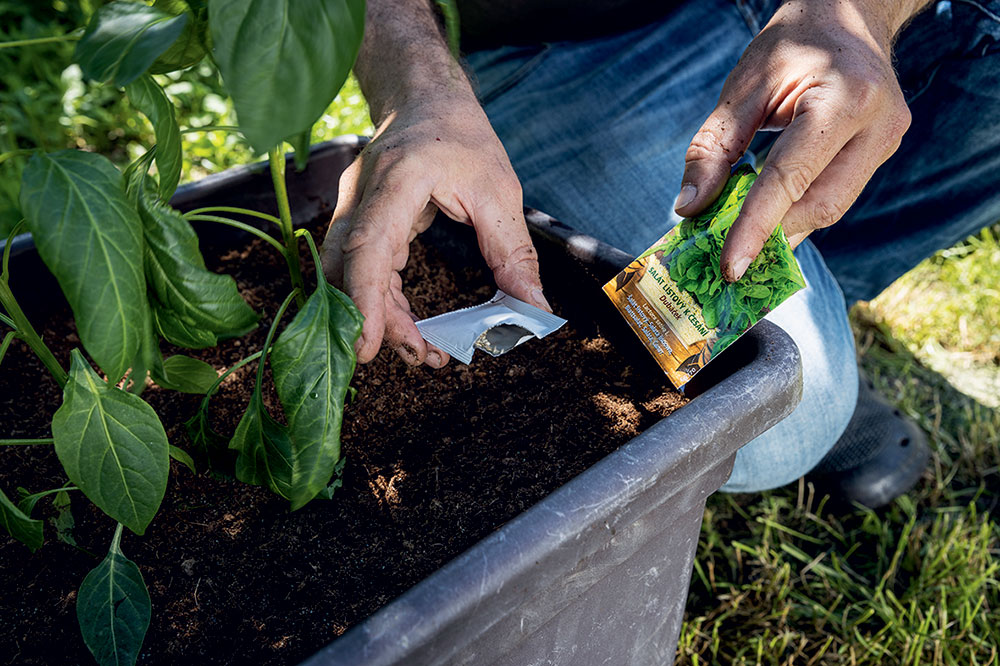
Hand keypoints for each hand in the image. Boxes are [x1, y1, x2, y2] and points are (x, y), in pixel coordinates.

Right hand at [322, 95, 548, 367]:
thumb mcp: (499, 191)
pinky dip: (382, 301)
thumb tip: (534, 310)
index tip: (369, 344)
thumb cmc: (461, 135)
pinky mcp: (360, 221)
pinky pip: (361, 269)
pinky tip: (411, 324)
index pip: (368, 247)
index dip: (366, 300)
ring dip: (382, 317)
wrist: (424, 97)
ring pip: (350, 275)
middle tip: (426, 358)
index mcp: (397, 181)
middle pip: (351, 271)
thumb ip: (512, 253)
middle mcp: (363, 197)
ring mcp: (354, 209)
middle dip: (381, 322)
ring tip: (425, 351)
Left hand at [675, 0, 915, 280]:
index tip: (730, 266)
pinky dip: (798, 211)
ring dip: (785, 230)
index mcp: (845, 98)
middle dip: (771, 237)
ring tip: (743, 243)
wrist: (848, 15)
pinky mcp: (882, 152)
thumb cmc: (792, 45)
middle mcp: (878, 125)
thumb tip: (689, 208)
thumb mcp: (743, 86)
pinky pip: (836, 195)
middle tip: (727, 261)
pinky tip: (769, 220)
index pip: (792, 178)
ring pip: (831, 207)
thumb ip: (714, 148)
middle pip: (819, 204)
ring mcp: (887, 141)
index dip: (757, 227)